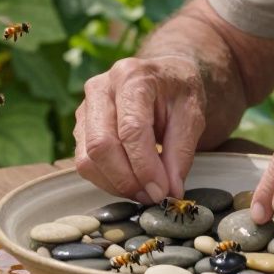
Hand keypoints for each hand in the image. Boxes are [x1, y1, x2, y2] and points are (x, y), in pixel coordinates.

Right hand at [73, 55, 206, 202]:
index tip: (162, 191)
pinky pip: (85, 163)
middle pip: (101, 145)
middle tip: (152, 196)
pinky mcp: (80, 127)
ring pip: (87, 159)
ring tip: (144, 192)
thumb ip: (181, 153)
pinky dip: (107, 181)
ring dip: (116, 185)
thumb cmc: (178, 93)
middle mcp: (100, 89)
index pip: (131, 129)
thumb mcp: (192, 116)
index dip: (145, 166)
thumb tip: (170, 192)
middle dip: (127, 180)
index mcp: (132, 77)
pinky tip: (131, 182)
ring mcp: (85, 108)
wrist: (164, 77)